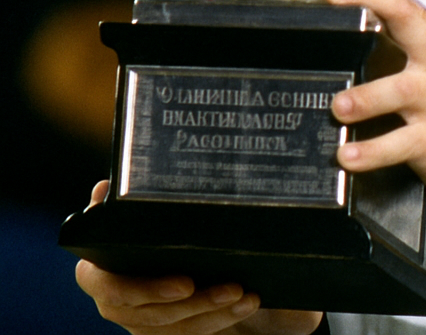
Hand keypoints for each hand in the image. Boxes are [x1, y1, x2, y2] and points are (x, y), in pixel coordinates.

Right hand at [75, 182, 322, 334]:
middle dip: (198, 303)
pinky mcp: (162, 330)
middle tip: (233, 287)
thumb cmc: (134, 225)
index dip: (149, 290)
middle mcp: (115, 304)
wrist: (145, 247)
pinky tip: (247, 303)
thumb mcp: (126, 212)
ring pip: (178, 327)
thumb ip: (117, 204)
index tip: (186, 283)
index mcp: (97, 275)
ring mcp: (139, 321)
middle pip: (156, 314)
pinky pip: (192, 332)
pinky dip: (222, 319)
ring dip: (216, 312)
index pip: (115, 290)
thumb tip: (106, 187)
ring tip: (246, 295)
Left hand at [327, 0, 425, 198]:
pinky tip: (349, 155)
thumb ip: (402, 41)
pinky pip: (398, 144)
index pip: (401, 6)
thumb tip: (352, 25)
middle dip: (373, 17)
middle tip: (336, 24)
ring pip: (400, 91)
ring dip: (366, 98)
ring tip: (340, 108)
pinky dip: (371, 151)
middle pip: (408, 27)